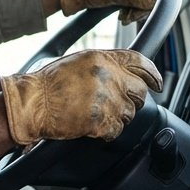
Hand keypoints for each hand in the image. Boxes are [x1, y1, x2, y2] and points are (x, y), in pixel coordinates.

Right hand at [0, 49, 163, 145]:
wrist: (31, 103)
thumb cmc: (46, 84)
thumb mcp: (76, 62)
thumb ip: (103, 65)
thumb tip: (123, 73)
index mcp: (101, 58)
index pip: (139, 62)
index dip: (152, 74)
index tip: (157, 82)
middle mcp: (107, 76)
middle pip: (140, 91)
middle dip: (132, 99)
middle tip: (117, 104)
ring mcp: (105, 99)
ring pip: (129, 113)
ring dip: (118, 116)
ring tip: (97, 114)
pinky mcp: (100, 120)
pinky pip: (116, 130)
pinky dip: (107, 131)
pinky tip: (93, 126)